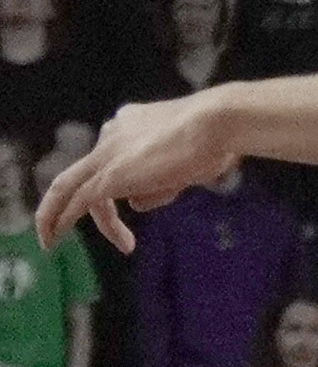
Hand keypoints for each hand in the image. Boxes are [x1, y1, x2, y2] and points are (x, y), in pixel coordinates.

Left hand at [40, 92, 245, 255]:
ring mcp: (108, 154)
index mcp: (129, 124)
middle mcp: (112, 134)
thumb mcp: (183, 167)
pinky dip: (61, 220)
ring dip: (59, 217)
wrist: (215, 123)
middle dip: (65, 201)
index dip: (114, 186)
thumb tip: (135, 204)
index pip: (113, 158)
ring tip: (53, 243)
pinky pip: (78, 201)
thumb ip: (157, 185)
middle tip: (59, 229)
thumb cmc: (215, 140)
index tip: (128, 206)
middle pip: (83, 173)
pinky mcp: (110, 175)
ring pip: (71, 187)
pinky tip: (54, 238)